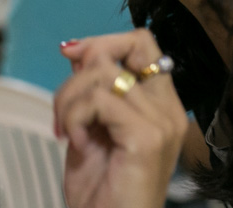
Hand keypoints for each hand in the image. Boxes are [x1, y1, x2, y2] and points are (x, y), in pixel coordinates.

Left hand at [54, 30, 187, 207]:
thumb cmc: (101, 191)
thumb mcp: (89, 127)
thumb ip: (90, 89)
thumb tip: (77, 50)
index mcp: (161, 105)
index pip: (143, 43)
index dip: (105, 41)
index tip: (71, 54)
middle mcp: (168, 109)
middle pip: (129, 45)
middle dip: (82, 66)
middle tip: (64, 106)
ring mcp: (161, 122)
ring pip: (104, 71)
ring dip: (69, 97)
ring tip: (65, 130)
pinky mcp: (147, 136)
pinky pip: (99, 99)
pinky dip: (75, 117)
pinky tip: (76, 143)